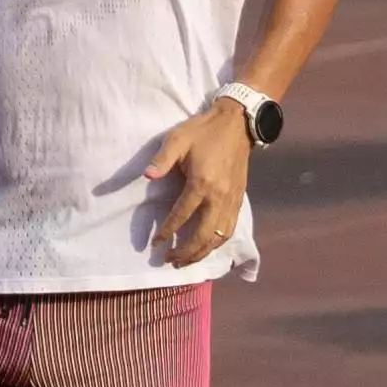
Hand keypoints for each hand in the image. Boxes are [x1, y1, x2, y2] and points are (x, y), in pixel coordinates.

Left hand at [142, 97, 253, 266]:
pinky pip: (229, 231)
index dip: (167, 232)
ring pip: (217, 238)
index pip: (181, 216)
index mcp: (201, 184)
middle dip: (185, 252)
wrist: (237, 125)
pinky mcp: (238, 202)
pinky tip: (207, 248)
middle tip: (170, 261)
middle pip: (202, 236)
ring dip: (202, 253)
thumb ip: (162, 159)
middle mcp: (218, 198)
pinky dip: (217, 244)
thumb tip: (147, 176)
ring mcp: (231, 202)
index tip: (155, 244)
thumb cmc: (203, 130)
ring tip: (187, 261)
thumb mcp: (177, 139)